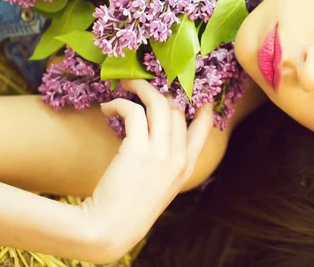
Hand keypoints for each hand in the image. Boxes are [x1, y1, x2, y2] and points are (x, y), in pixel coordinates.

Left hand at [81, 79, 213, 258]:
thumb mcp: (160, 185)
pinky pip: (134, 112)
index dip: (200, 104)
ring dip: (141, 88)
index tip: (191, 89)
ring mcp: (161, 154)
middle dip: (160, 91)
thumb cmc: (130, 207)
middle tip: (141, 84)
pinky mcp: (138, 150)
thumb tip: (157, 128)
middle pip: (177, 109)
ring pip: (159, 103)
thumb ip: (166, 160)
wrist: (109, 228)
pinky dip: (119, 104)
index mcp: (187, 166)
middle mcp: (178, 158)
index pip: (205, 126)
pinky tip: (108, 108)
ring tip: (125, 84)